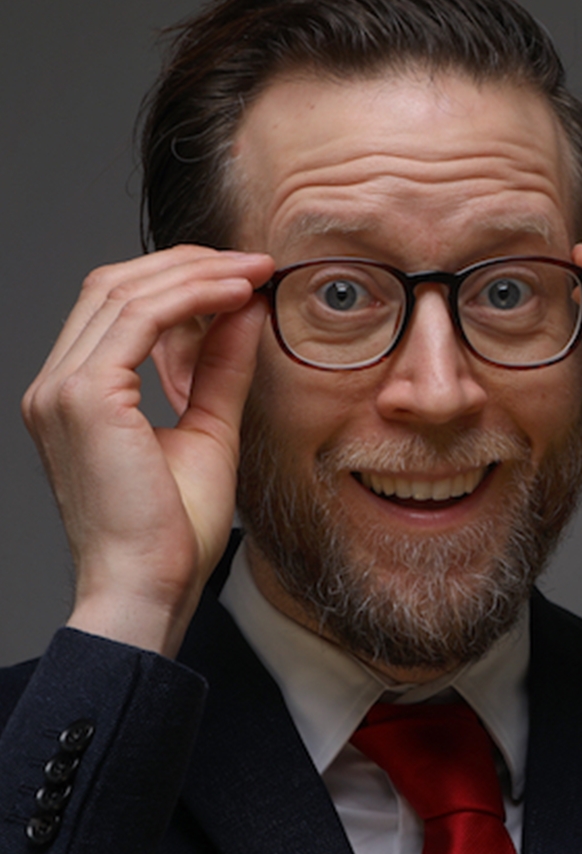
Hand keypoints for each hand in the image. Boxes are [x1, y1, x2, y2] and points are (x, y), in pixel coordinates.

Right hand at [21, 245, 274, 656]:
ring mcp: (61, 389)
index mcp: (75, 396)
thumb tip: (244, 310)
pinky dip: (191, 297)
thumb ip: (218, 367)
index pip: (117, 306)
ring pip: (125, 291)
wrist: (149, 590)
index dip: (178, 279)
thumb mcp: (207, 430)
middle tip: (252, 263)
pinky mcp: (84, 397)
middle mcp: (55, 386)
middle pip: (115, 285)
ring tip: (253, 273)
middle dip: (188, 265)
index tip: (241, 277)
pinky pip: (139, 318)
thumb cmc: (173, 531)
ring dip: (196, 274)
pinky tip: (237, 295)